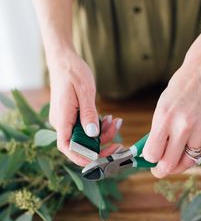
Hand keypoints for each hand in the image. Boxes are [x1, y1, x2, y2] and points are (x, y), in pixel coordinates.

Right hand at [48, 49, 122, 165]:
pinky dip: (98, 127)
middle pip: (79, 145)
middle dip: (100, 145)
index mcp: (62, 118)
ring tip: (116, 123)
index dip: (81, 157)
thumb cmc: (72, 72)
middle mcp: (62, 123)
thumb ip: (89, 114)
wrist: (64, 60)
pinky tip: (110, 119)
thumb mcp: (85, 91)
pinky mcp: (72, 117)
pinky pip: (85, 129)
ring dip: (102, 135)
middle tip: (118, 142)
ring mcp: (66, 121)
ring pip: (85, 138)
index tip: (100, 160)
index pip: (66, 146)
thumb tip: (93, 134)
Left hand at [143, 37, 200, 177]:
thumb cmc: (180, 89)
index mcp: (164, 118)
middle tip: (160, 170)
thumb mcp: (162, 107)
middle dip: (162, 170)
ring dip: (180, 161)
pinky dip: (197, 150)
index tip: (150, 160)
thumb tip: (152, 156)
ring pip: (189, 161)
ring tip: (177, 156)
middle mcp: (184, 125)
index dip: (150, 160)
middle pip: (170, 164)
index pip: (153, 154)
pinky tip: (193, 141)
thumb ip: (158, 132)